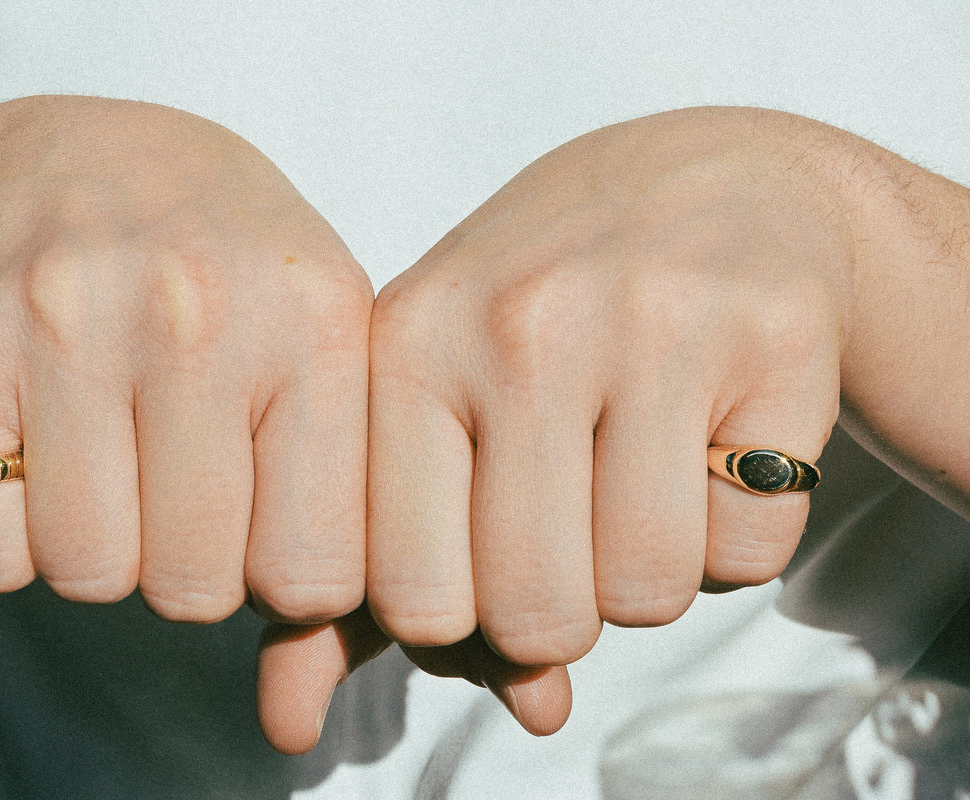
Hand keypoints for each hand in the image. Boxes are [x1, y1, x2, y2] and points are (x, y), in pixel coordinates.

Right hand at [0, 96, 371, 625]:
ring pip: (89, 576)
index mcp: (317, 317)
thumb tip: (302, 718)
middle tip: (192, 488)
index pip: (318, 573)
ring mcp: (70, 320)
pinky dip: (16, 537)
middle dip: (197, 569)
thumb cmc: (230, 275)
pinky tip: (44, 454)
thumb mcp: (325, 342)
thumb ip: (346, 508)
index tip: (278, 531)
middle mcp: (196, 310)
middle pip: (196, 589)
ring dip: (108, 552)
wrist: (76, 164)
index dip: (295, 581)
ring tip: (124, 465)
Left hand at [260, 107, 856, 752]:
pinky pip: (750, 552)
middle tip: (564, 520)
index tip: (475, 552)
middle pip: (533, 614)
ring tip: (632, 475)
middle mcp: (517, 324)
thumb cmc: (538, 321)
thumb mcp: (424, 410)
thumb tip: (287, 729)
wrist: (703, 187)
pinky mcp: (776, 334)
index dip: (453, 617)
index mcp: (403, 345)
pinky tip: (710, 442)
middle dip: (553, 607)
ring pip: (646, 592)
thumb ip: (348, 575)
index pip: (408, 597)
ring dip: (643, 572)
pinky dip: (731, 537)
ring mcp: (651, 319)